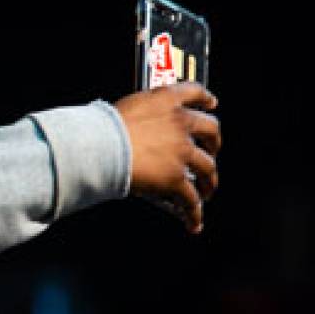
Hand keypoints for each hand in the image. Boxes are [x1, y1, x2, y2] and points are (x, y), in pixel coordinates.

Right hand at [112, 81, 220, 232]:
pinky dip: (194, 213)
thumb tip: (141, 124)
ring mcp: (182, 152)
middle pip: (211, 130)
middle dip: (214, 143)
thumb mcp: (127, 106)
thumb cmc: (104, 127)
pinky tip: (194, 221)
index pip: (194, 92)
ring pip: (208, 167)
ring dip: (210, 180)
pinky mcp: (176, 178)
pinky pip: (191, 199)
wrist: (100, 146)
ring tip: (206, 189)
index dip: (206, 99)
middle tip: (211, 151)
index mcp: (167, 100)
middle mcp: (180, 124)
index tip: (211, 103)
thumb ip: (143, 111)